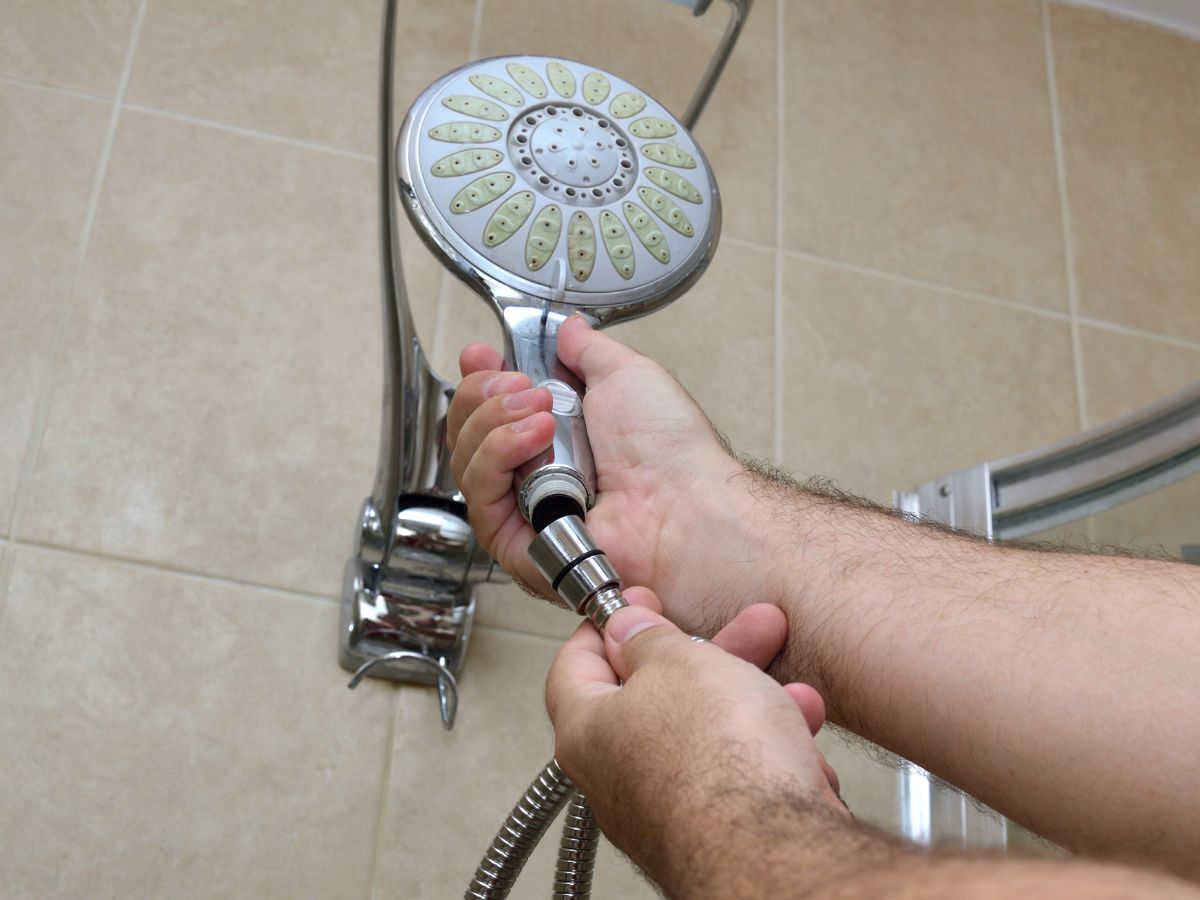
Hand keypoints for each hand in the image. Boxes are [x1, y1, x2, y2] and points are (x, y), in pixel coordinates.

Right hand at [447, 315, 750, 630]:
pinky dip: (497, 457)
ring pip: (467, 461)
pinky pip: (479, 498)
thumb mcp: (626, 376)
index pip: (491, 411)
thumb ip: (589, 351)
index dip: (478, 381)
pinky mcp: (519, 545)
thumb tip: (568, 330)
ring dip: (495, 422)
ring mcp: (526, 512)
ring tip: (543, 412)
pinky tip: (535, 436)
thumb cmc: (670, 450)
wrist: (684, 501)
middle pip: (468, 432)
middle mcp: (536, 477)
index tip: (482, 355)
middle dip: (485, 395)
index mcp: (559, 440)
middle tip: (522, 385)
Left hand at [544, 591, 845, 875]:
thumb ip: (649, 639)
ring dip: (754, 706)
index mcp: (587, 732)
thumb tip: (628, 629)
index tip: (632, 606)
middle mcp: (617, 779)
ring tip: (792, 692)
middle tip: (741, 630)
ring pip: (709, 736)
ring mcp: (667, 810)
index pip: (574, 667)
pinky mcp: (715, 835)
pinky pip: (740, 779)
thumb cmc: (715, 762)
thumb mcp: (678, 662)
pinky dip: (770, 756)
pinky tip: (800, 750)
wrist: (773, 850)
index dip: (605, 628)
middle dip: (710, 659)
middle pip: (656, 698)